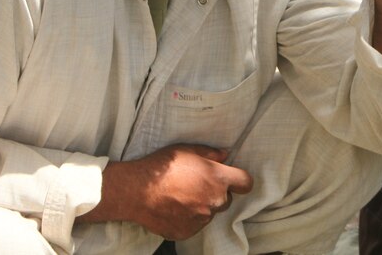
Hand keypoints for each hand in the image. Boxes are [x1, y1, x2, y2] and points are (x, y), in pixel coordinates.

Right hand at [80, 143, 252, 239]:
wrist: (136, 191)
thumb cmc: (162, 167)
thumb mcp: (187, 150)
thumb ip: (210, 154)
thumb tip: (225, 155)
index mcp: (218, 179)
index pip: (246, 183)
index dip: (240, 181)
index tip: (233, 181)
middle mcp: (214, 201)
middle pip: (226, 200)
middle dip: (216, 193)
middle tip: (196, 186)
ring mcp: (201, 219)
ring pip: (209, 213)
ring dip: (201, 207)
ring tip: (181, 197)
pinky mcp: (188, 232)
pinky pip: (194, 225)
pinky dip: (188, 219)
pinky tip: (174, 209)